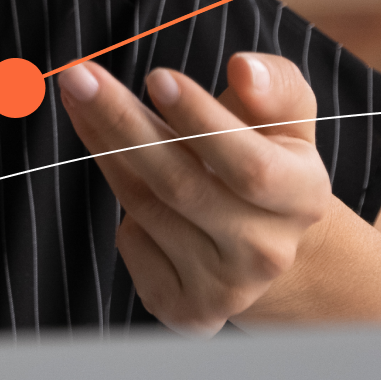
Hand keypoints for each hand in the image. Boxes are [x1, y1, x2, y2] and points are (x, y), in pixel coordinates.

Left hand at [55, 52, 331, 333]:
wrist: (263, 246)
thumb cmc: (268, 159)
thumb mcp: (288, 119)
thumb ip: (275, 86)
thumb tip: (245, 69)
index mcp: (302, 198)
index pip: (249, 164)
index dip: (201, 120)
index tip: (156, 76)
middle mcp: (267, 252)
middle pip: (181, 184)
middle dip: (122, 123)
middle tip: (78, 76)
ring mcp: (226, 289)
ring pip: (145, 205)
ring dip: (105, 146)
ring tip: (83, 98)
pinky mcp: (185, 310)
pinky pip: (132, 242)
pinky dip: (120, 198)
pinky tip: (123, 169)